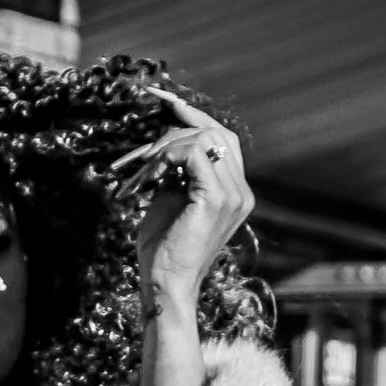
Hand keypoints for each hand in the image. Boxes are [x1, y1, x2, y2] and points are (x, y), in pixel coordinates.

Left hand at [114, 94, 252, 317]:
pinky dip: (169, 156)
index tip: (162, 98)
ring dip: (167, 147)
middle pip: (214, 131)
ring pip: (205, 137)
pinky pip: (195, 152)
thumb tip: (166, 141)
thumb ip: (177, 171)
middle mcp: (241, 191)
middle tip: (143, 156)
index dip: (193, 113)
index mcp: (234, 191)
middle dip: (174, 132)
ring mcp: (234, 194)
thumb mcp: (170, 200)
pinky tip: (152, 176)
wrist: (164, 286)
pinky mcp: (217, 199)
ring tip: (145, 173)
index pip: (221, 137)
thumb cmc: (162, 250)